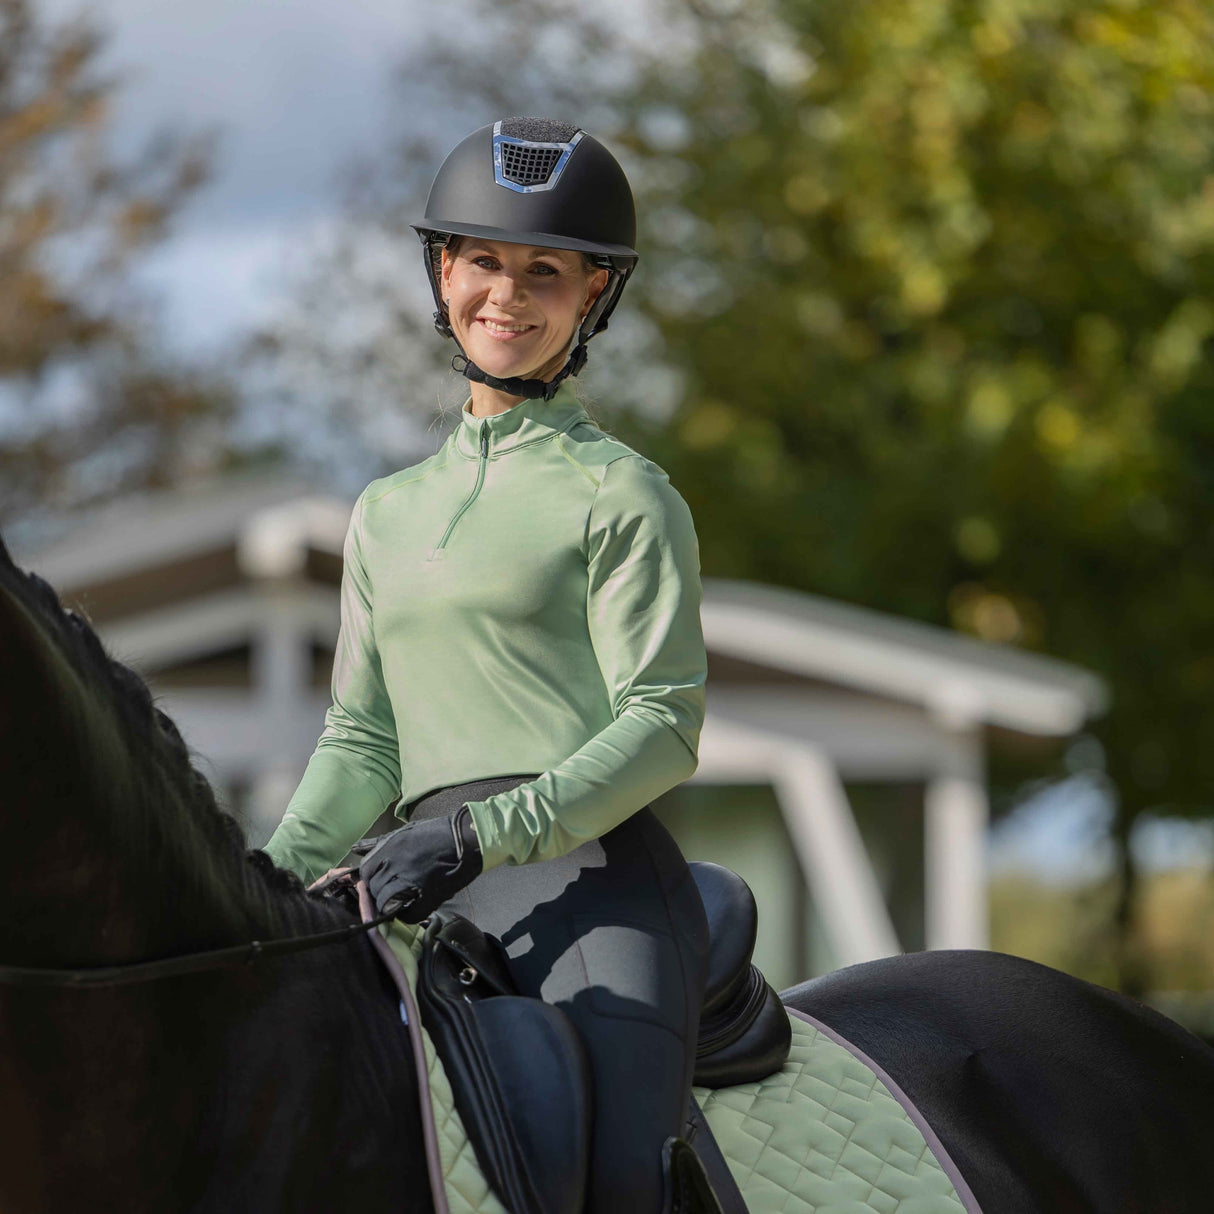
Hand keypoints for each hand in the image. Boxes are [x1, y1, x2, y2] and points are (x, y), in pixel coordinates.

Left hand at [351, 806, 482, 922]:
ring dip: (391, 905)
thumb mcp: (404, 831)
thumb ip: (377, 843)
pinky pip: (407, 914)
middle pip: (375, 889)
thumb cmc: (436, 833)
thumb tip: (354, 848)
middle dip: (380, 892)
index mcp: (390, 847)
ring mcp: (411, 880)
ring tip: (402, 900)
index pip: (365, 872)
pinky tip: (411, 908)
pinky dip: (406, 915)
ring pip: (387, 903)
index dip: (370, 879)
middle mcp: (397, 864)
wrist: (468, 839)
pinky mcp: (428, 895)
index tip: (378, 881)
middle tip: (392, 891)